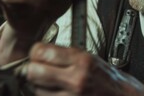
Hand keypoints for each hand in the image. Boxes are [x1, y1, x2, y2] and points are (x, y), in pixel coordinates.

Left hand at [24, 43, 143, 95]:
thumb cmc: (110, 81)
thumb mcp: (91, 59)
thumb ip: (66, 56)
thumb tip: (42, 53)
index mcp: (82, 60)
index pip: (42, 51)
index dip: (36, 53)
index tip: (37, 54)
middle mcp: (76, 78)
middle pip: (33, 71)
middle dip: (32, 70)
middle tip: (37, 70)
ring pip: (36, 90)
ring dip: (39, 87)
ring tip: (50, 84)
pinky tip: (55, 92)